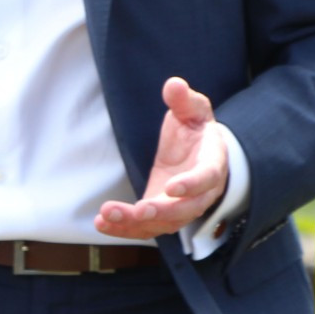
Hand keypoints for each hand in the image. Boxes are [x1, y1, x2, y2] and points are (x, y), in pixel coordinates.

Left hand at [95, 76, 227, 239]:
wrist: (198, 151)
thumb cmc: (196, 128)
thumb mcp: (194, 109)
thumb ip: (184, 100)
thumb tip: (174, 85)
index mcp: (213, 163)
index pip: (207, 177)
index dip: (192, 184)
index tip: (171, 187)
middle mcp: (201, 192)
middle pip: (185, 210)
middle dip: (160, 212)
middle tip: (138, 209)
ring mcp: (181, 207)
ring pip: (163, 224)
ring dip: (135, 224)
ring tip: (106, 217)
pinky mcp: (161, 213)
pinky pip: (146, 227)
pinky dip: (124, 228)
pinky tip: (101, 224)